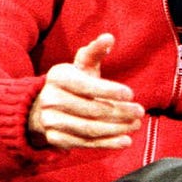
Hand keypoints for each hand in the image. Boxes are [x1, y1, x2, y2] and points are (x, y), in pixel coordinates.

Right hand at [28, 33, 144, 149]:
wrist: (42, 107)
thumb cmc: (72, 83)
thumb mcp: (81, 66)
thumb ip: (95, 52)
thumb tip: (109, 37)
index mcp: (58, 77)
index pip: (86, 86)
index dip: (109, 91)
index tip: (130, 94)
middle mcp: (50, 100)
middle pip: (91, 110)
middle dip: (119, 112)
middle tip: (139, 112)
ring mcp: (51, 121)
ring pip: (90, 129)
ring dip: (117, 129)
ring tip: (135, 125)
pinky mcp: (56, 140)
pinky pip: (86, 143)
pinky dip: (108, 143)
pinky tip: (125, 141)